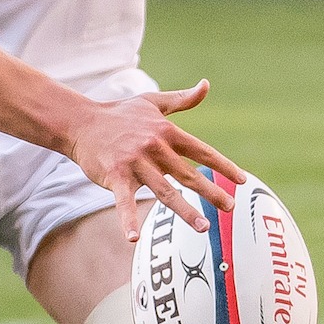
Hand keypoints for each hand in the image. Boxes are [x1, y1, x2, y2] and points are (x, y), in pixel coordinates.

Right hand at [65, 79, 246, 239]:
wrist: (81, 122)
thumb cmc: (119, 114)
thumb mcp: (152, 102)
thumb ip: (182, 99)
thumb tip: (206, 85)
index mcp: (166, 131)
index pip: (201, 151)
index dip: (223, 165)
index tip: (242, 181)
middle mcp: (153, 147)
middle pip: (187, 174)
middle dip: (211, 191)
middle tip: (230, 207)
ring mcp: (134, 163)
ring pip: (164, 191)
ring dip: (184, 210)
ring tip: (204, 227)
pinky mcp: (114, 176)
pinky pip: (123, 201)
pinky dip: (127, 220)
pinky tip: (133, 238)